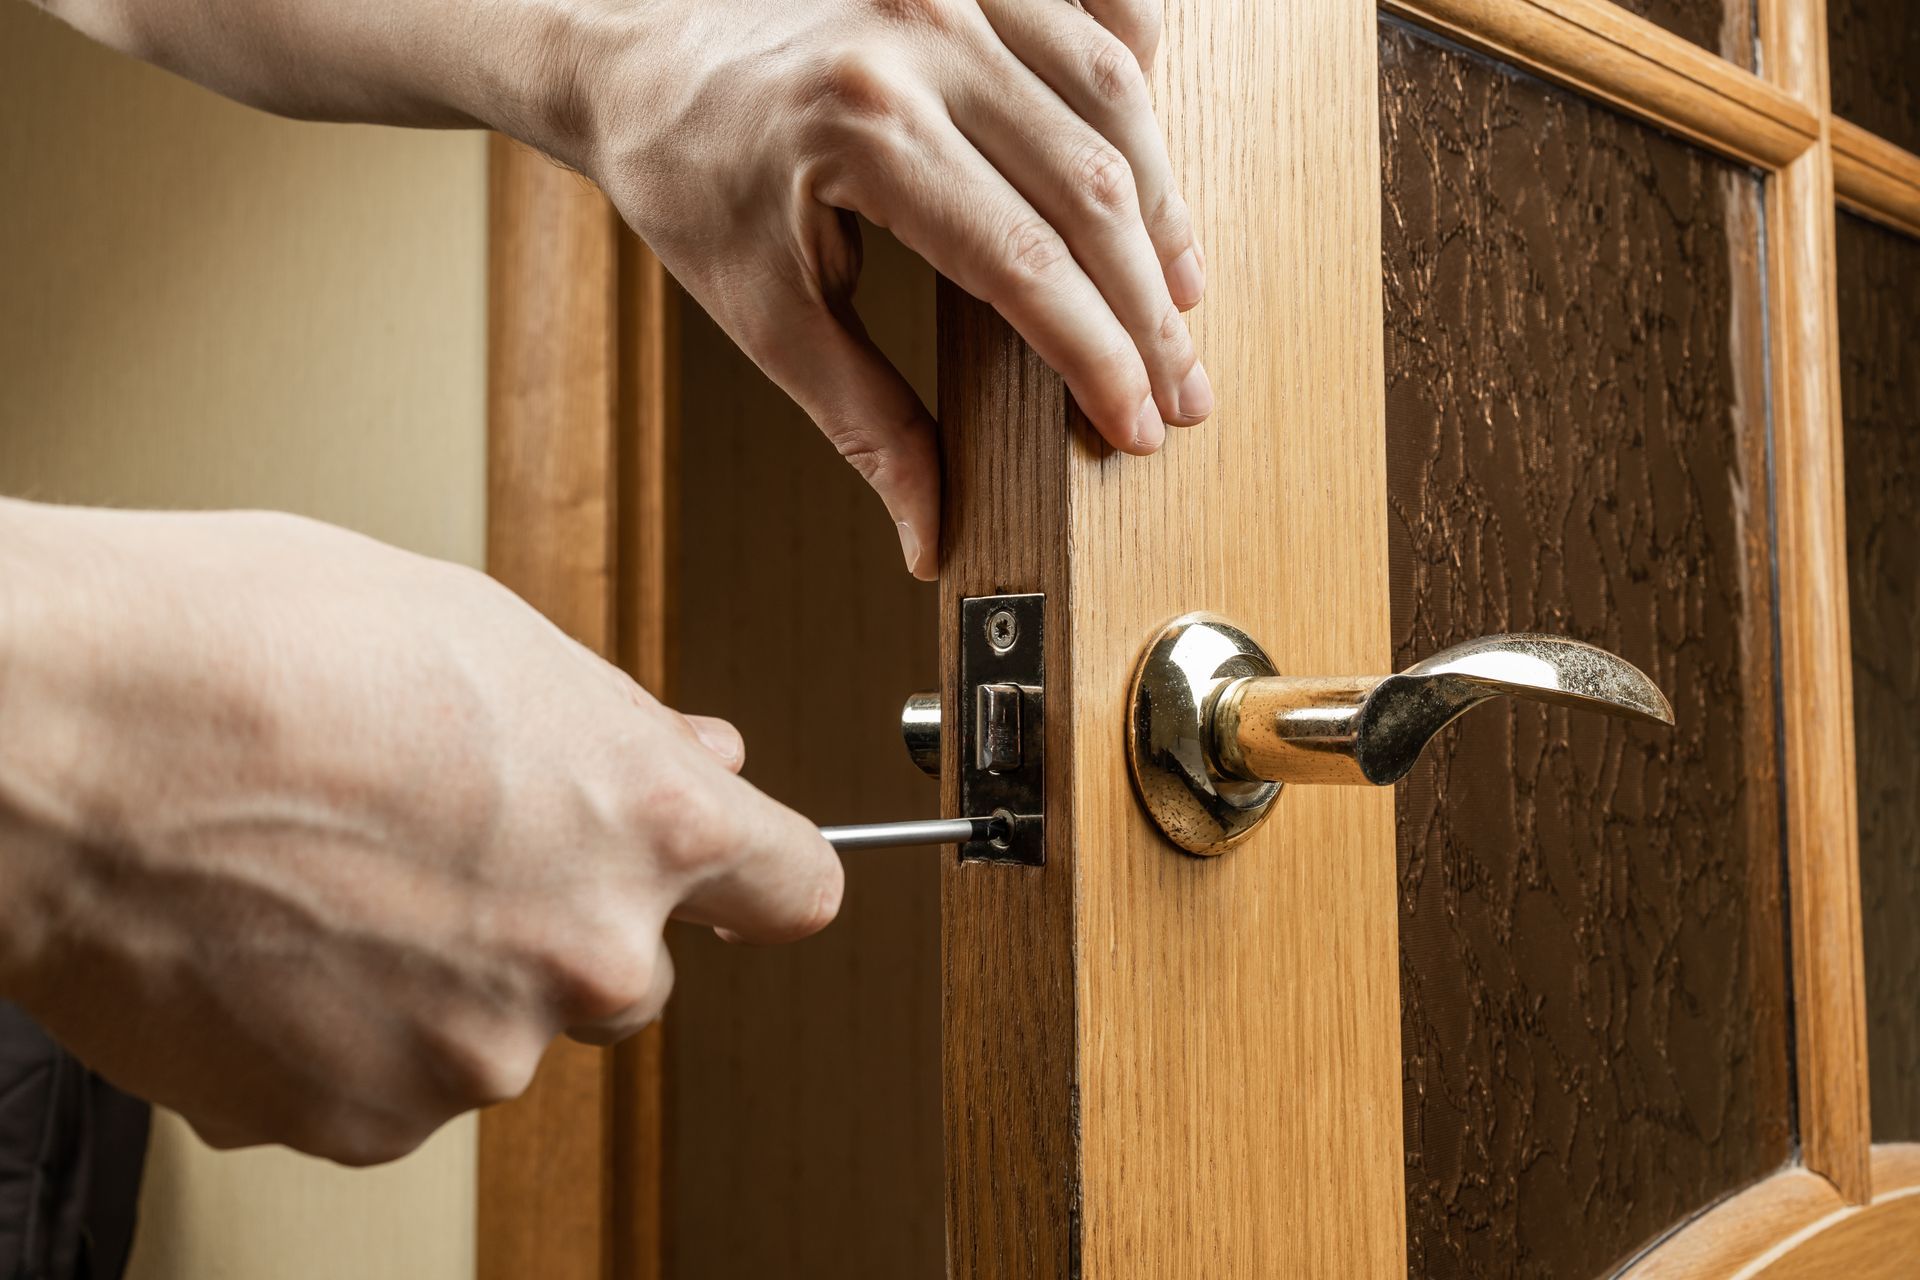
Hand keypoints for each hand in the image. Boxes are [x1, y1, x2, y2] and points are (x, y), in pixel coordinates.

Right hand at [0, 499, 840, 1165]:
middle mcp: (584, 957)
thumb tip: (694, 756)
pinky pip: (393, 1081)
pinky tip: (284, 941)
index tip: (738, 877)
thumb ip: (617, 729)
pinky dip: (353, 1032)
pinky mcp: (361, 1120)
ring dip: (448, 977)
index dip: (755, 873)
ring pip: (502, 1030)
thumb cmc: (257, 651)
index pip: (792, 886)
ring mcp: (472, 1055)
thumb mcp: (488, 635)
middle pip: (629, 970)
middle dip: (565, 918)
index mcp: (644, 825)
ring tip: (331, 874)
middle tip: (447, 842)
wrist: (63, 739)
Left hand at [552, 0, 1211, 577]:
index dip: (1100, 355)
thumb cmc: (690, 180)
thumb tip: (929, 531)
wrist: (638, 61)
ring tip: (1181, 301)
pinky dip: (1138, 83)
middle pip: (1090, 185)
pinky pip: (1094, 10)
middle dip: (1150, 307)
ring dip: (1163, 208)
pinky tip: (1150, 162)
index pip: (1028, 261)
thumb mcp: (764, 316)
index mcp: (864, 129)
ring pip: (1113, 94)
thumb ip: (864, 423)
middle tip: (1180, 389)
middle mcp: (920, 38)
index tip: (1138, 423)